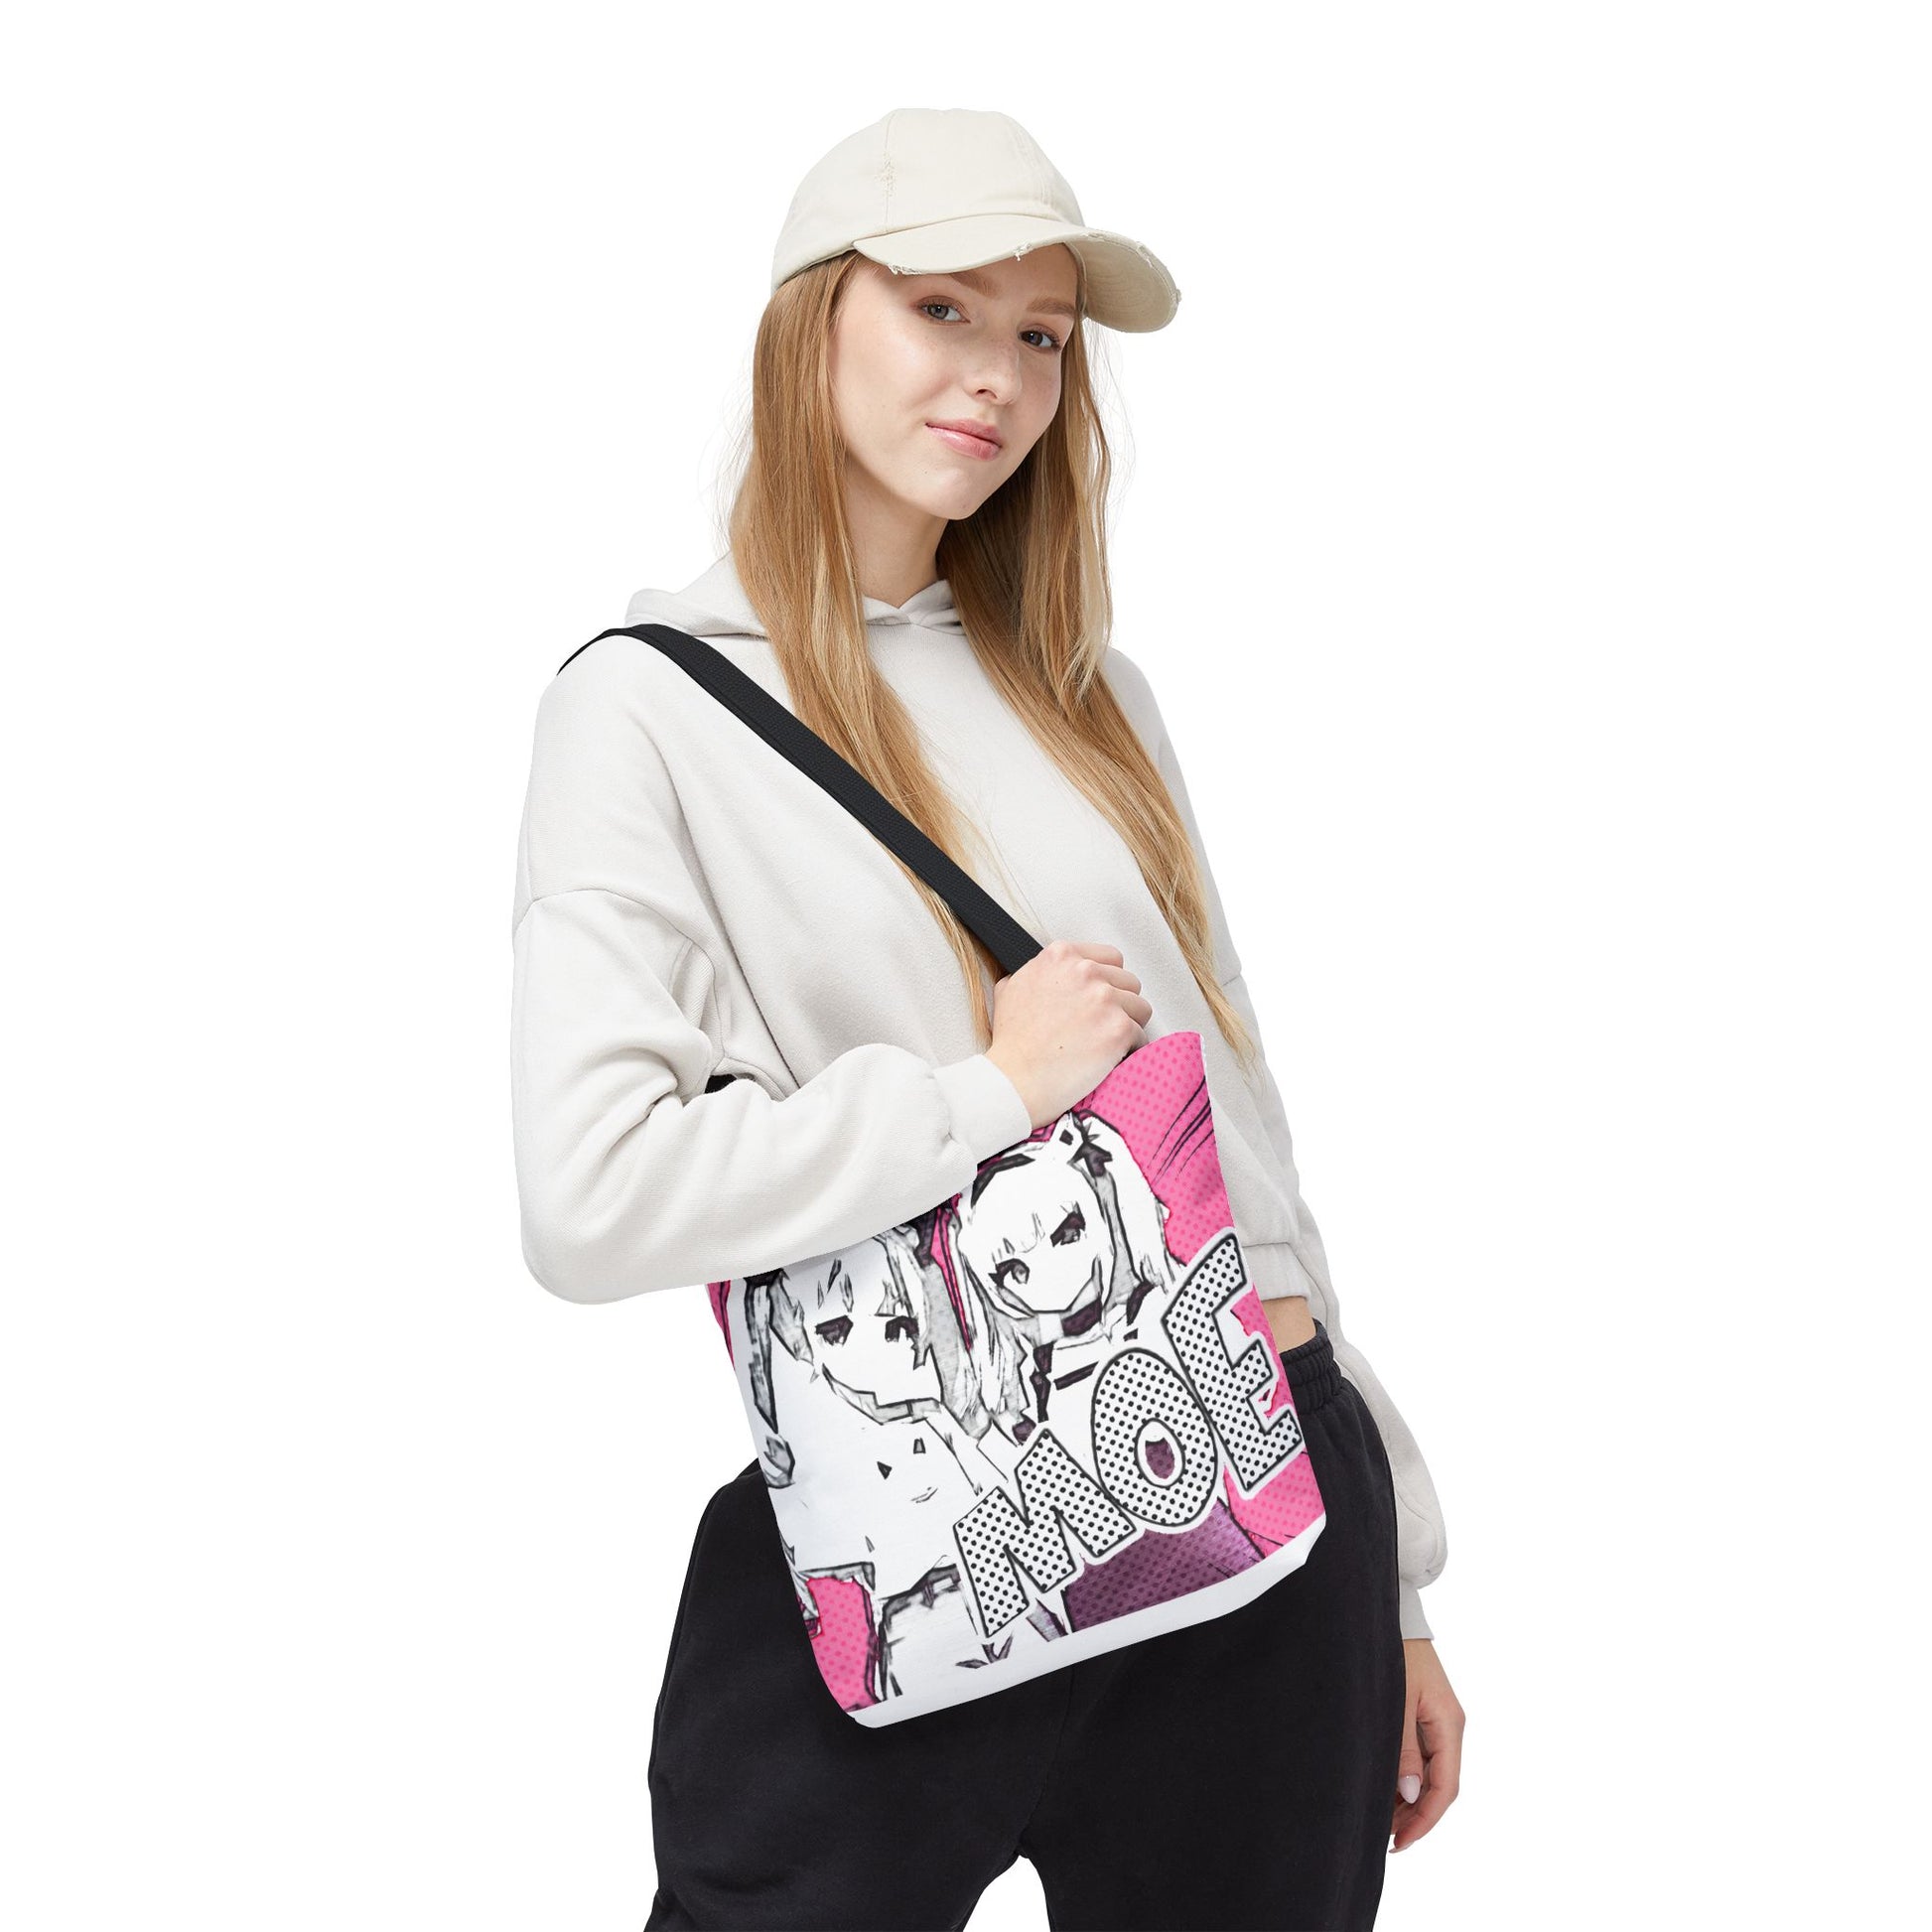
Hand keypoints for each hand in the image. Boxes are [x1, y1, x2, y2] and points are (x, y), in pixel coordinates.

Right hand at [985, 940, 1150, 1124]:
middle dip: (1119, 1004)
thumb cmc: (1012, 1043)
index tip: (1100, 999)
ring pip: (1140, 1007)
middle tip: (1102, 1025)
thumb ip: (1036, 973)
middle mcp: (1085, 972)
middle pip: (1128, 982)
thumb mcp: (1010, 989)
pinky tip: (1110, 1058)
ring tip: (1106, 1042)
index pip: (1110, 958)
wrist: (1015, 1079)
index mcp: (1061, 956)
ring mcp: (1104, 999)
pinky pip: (1141, 1035)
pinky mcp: (1118, 1029)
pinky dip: (1129, 1049)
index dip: (1107, 981)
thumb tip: (1046, 976)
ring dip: (1127, 1025)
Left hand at [1391, 1639, 1463, 1851]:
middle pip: (1440, 1785)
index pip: (1445, 1787)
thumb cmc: (1394, 1652)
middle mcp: (1449, 1726)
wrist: (1393, 1614)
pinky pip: (1422, 1756)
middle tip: (1386, 1838)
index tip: (1401, 1842)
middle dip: (1416, 1815)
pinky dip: (1406, 1777)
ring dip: (1410, 1799)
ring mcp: (1438, 1720)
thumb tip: (1410, 1793)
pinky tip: (1386, 1789)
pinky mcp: (1425, 1713)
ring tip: (1382, 1820)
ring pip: (1430, 1773)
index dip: (1424, 1819)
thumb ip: (1403, 1748)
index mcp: (1450, 1724)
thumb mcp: (1396, 1701)